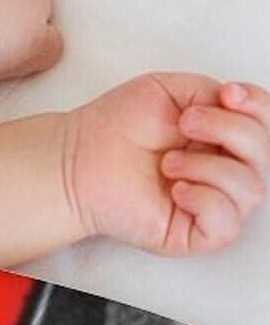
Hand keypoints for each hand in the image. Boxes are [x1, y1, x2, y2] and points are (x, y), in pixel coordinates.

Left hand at [64, 75, 269, 255]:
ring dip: (207, 166)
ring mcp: (213, 203)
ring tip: (167, 162)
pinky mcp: (195, 233)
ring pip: (252, 189)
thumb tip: (239, 103)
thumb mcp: (168, 91)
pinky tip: (175, 189)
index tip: (228, 94)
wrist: (75, 158)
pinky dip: (205, 200)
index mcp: (224, 138)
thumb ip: (212, 92)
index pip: (267, 125)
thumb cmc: (115, 127)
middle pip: (266, 154)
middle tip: (185, 123)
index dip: (259, 107)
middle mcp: (225, 171)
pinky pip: (227, 224)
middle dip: (230, 130)